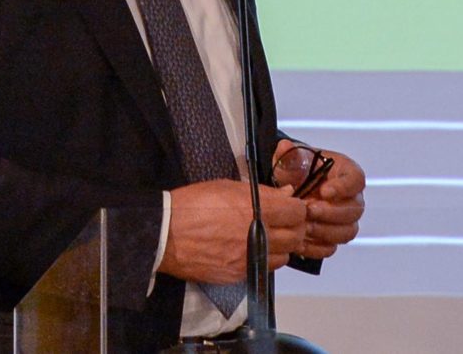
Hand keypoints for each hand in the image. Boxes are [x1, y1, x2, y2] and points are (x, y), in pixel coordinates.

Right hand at [158, 179, 307, 284]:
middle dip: (295, 228)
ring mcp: (248, 258)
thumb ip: (261, 192)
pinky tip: (253, 250)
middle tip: (284, 222)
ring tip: (269, 237)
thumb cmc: (193, 204)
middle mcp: (257, 236)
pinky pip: (264, 269)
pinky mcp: (238, 275)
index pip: (297, 212)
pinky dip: (265, 260)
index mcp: (256, 209)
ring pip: (284, 257)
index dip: (298, 208)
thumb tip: (287, 193)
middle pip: (296, 237)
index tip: (291, 207)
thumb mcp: (227, 187)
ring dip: (282, 246)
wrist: (164, 234)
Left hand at [273, 140, 365, 259]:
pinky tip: (301, 241)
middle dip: (331, 212)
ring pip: (348, 231)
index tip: (324, 191)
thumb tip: (285, 147)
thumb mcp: (290, 159)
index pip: (356, 179)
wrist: (288, 188)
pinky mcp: (332, 237)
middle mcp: (351, 197)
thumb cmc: (296, 170)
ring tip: (305, 226)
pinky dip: (316, 246)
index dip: (343, 187)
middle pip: (355, 209)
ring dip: (326, 231)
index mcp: (346, 172)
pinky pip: (332, 247)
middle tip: (309, 210)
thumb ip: (288, 154)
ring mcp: (344, 220)